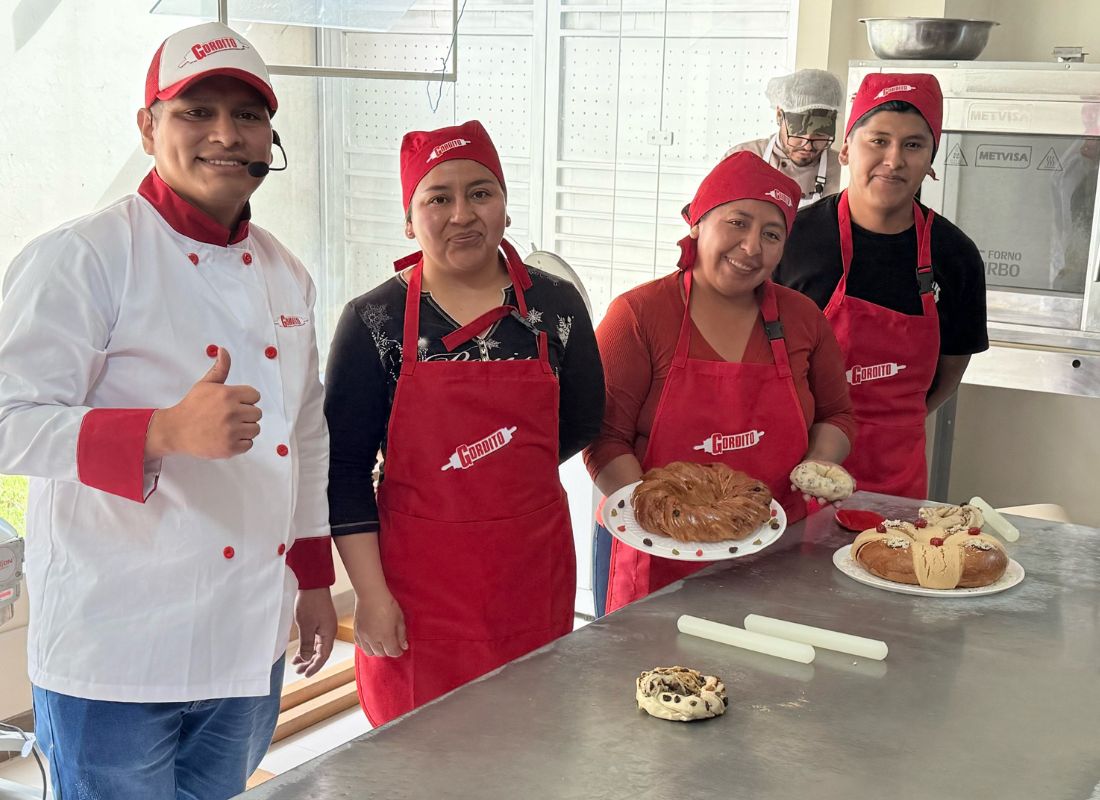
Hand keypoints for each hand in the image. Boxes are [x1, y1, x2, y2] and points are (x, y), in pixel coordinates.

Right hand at [146, 348, 261, 458]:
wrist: (176, 430)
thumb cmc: (192, 406)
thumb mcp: (205, 384)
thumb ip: (220, 368)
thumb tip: (223, 350)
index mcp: (228, 394)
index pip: (255, 396)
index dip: (245, 400)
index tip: (233, 403)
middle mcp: (232, 412)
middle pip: (257, 413)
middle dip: (245, 414)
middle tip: (228, 416)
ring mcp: (232, 431)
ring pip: (255, 429)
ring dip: (245, 429)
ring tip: (228, 427)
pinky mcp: (230, 447)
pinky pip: (249, 444)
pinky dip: (241, 442)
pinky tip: (227, 437)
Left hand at [292, 588, 337, 676]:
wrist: (313, 584)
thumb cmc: (310, 603)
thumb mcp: (306, 627)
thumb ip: (307, 645)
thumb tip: (307, 659)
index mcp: (329, 634)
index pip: (323, 656)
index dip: (314, 667)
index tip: (305, 674)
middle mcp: (329, 632)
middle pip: (321, 653)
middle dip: (310, 663)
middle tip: (298, 671)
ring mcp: (325, 626)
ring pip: (318, 646)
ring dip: (308, 655)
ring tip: (296, 662)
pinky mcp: (321, 621)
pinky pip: (315, 639)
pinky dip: (308, 646)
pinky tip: (300, 650)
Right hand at [354, 588, 407, 657]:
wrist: (370, 594)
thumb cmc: (387, 603)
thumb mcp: (399, 618)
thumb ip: (401, 634)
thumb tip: (404, 646)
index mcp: (386, 636)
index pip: (392, 652)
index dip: (398, 652)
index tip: (401, 649)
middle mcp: (373, 639)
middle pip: (381, 653)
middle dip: (388, 651)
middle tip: (392, 645)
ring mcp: (363, 636)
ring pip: (369, 652)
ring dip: (377, 651)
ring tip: (381, 644)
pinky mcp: (356, 631)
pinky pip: (360, 645)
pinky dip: (366, 646)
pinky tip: (371, 641)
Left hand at [789, 460, 854, 504]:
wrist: (821, 459)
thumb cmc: (832, 470)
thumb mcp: (842, 473)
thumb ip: (849, 480)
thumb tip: (854, 485)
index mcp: (830, 494)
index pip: (834, 500)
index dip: (835, 503)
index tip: (837, 505)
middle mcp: (819, 494)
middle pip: (820, 499)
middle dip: (820, 501)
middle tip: (820, 501)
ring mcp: (809, 488)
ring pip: (807, 495)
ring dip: (806, 497)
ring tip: (806, 497)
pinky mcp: (801, 482)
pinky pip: (797, 486)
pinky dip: (795, 487)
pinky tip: (794, 488)